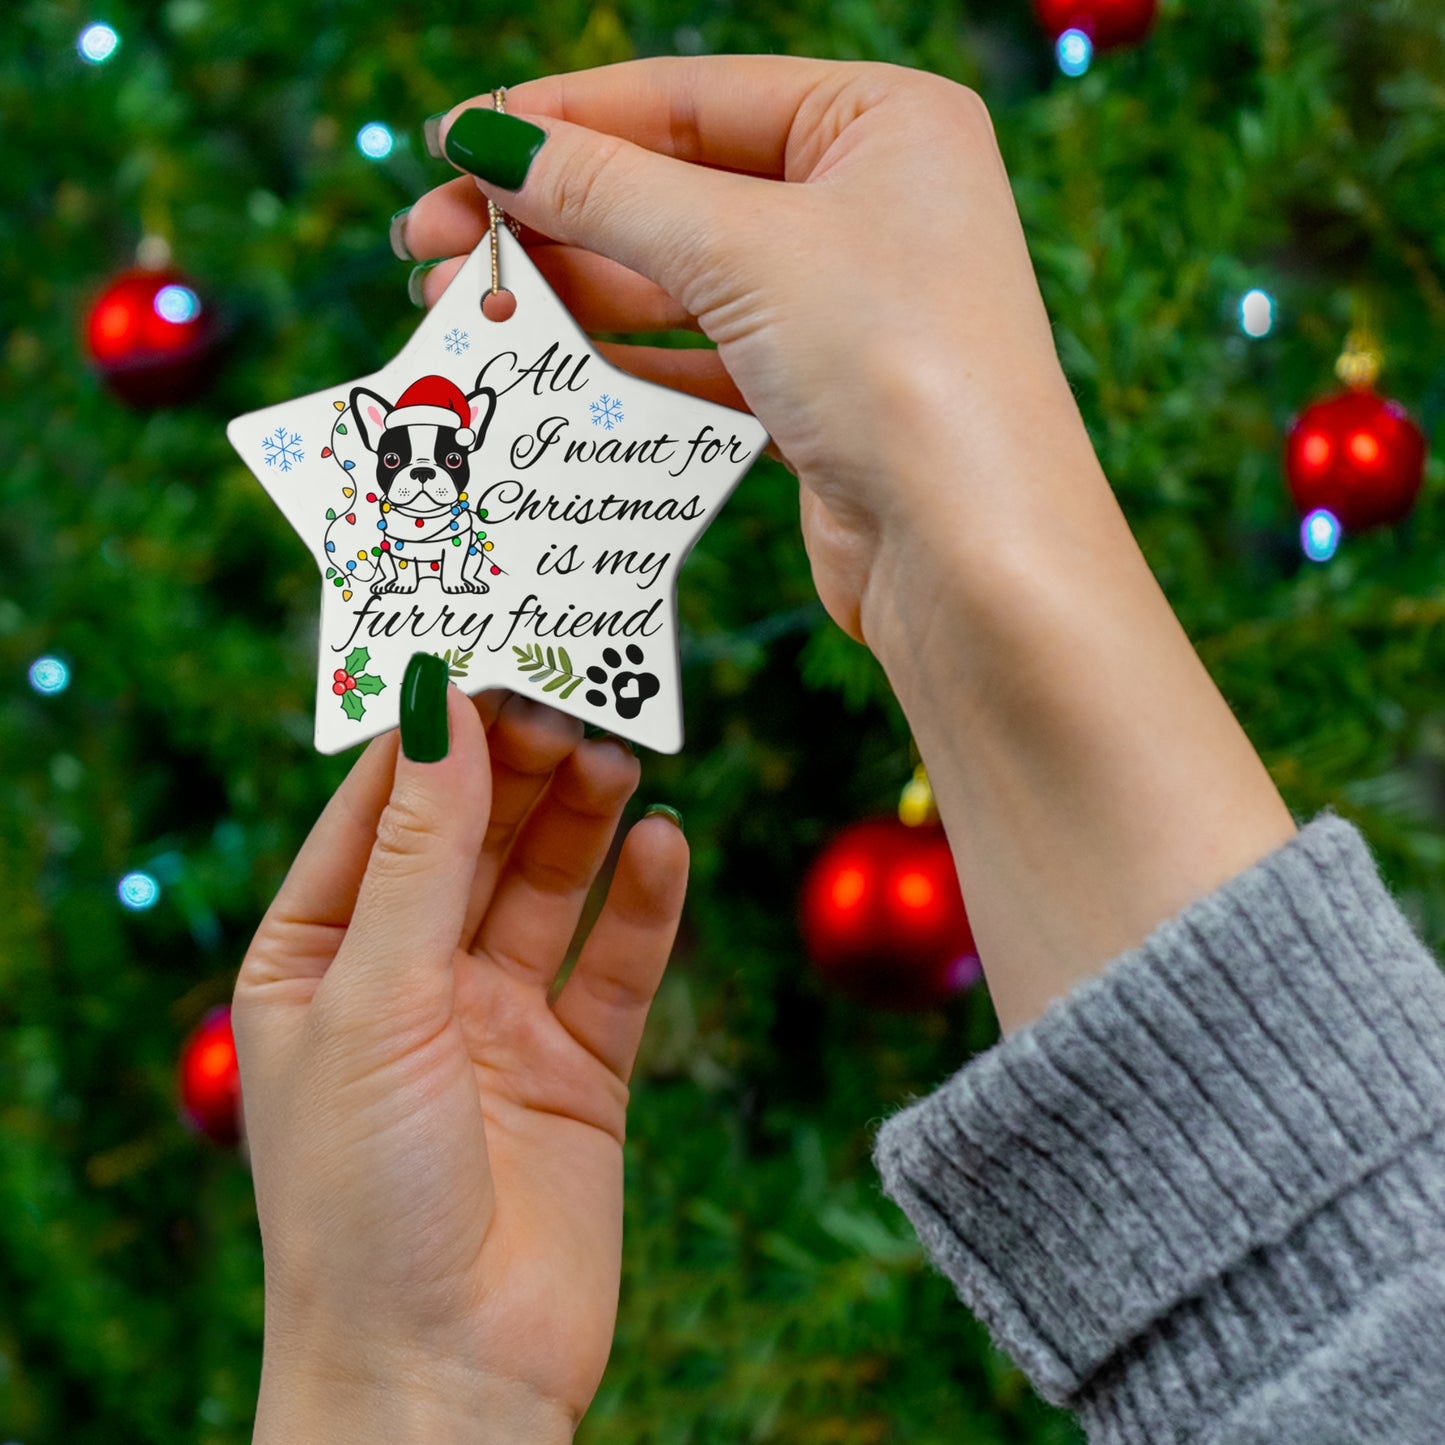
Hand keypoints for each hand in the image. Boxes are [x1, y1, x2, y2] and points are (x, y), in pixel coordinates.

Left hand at [233, 687, 687, 1440]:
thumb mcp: (374, 1000)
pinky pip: (617, 963)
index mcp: (319, 959)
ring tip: (617, 753)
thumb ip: (418, 852)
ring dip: (581, 819)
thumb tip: (435, 706)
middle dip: (517, 766)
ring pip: (548, 886)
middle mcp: (408, 980)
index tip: (484, 651)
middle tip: (570, 695)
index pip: (377, 812)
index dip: (429, 733)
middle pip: (472, 837)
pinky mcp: (579, 1067)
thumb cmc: (362, 1197)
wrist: (445, 1377)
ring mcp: (497, 1022)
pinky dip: (643, 903)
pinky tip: (665, 846)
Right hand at [401, 56, 1098, 647]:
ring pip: (679, 282)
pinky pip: (701, 360)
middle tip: (429, 242)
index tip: (453, 142)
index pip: (689, 98)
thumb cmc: (895, 366)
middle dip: (549, 216)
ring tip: (462, 306)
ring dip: (571, 294)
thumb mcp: (743, 249)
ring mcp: (845, 306)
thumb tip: (489, 141)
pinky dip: (623, 364)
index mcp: (881, 122)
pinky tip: (546, 367)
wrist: (971, 556)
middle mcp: (869, 204)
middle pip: (674, 190)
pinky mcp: (820, 397)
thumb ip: (609, 191)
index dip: (562, 119)